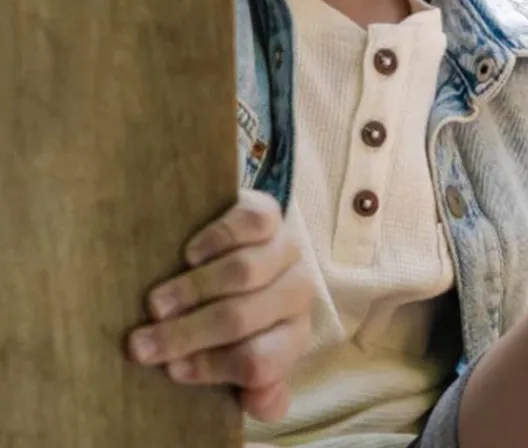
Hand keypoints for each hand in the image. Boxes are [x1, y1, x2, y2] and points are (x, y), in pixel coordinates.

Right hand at [128, 190, 313, 422]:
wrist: (242, 248)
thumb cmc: (233, 312)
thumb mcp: (238, 352)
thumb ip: (253, 382)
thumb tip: (265, 404)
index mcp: (292, 337)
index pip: (258, 362)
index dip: (211, 368)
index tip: (170, 370)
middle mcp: (297, 293)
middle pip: (242, 318)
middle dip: (187, 334)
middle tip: (141, 343)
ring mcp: (286, 249)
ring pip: (244, 272)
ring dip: (193, 290)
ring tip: (156, 303)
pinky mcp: (272, 213)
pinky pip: (252, 223)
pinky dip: (219, 239)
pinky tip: (191, 253)